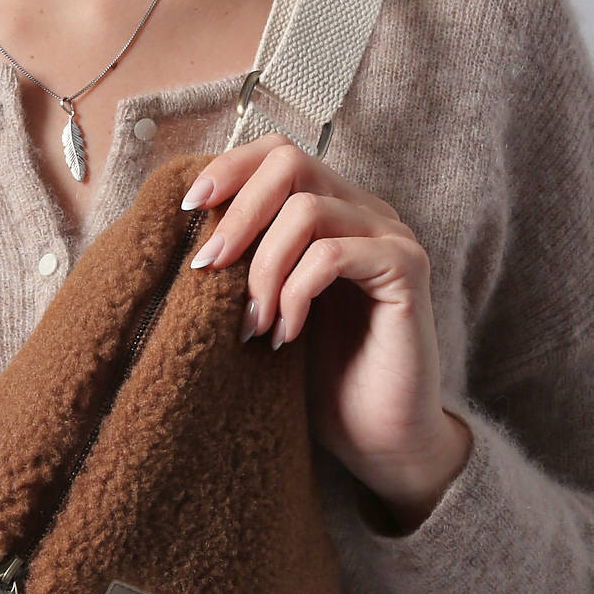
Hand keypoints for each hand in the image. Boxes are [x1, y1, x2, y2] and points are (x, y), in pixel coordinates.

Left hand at [182, 134, 472, 528]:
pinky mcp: (406, 271)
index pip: (279, 154)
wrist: (379, 439)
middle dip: (237, 215)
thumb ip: (244, 264)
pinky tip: (285, 336)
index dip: (230, 169)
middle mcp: (366, 213)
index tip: (188, 210)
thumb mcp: (268, 310)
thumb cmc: (320, 381)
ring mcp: (390, 238)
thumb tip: (187, 231)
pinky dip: (295, 294)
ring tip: (251, 325)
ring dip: (262, 269)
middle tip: (208, 270)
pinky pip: (332, 255)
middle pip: (291, 164)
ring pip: (306, 211)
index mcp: (333, 212)